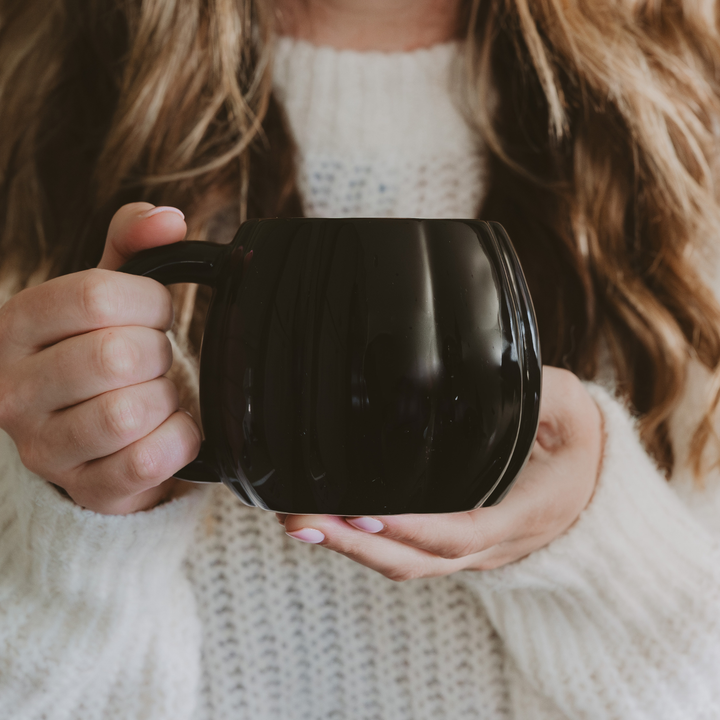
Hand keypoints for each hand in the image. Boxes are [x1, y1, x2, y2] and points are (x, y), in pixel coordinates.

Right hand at [0, 203, 200, 514]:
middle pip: (115, 355)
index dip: (149, 301)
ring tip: (156, 395)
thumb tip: (169, 219)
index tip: (157, 313)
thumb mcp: (110, 294)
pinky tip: (172, 429)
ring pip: (128, 412)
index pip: (94, 296)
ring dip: (165, 398)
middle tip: (155, 360)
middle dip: (157, 353)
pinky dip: (179, 440)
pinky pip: (147, 462)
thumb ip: (133, 245)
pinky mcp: (84, 489)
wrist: (98, 437)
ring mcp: (44, 447)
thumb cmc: (103, 354)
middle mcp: (14, 389)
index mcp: (17, 326)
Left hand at [281, 367, 603, 578]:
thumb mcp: (569, 409)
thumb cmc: (580, 447)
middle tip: (298, 517)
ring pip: (403, 563)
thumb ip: (536, 392)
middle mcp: (489, 546)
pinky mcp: (453, 544)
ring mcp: (469, 552)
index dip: (410, 528)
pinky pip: (404, 553)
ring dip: (348, 547)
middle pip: (414, 560)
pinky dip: (362, 542)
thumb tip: (487, 371)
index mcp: (520, 516)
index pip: (459, 532)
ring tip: (296, 519)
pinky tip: (329, 519)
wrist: (594, 489)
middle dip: (352, 544)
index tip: (361, 511)